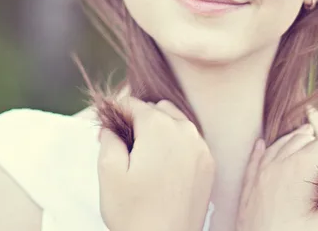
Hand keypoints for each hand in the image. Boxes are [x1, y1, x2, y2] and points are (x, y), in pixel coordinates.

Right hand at [97, 97, 215, 230]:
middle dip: (140, 119)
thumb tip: (110, 127)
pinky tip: (164, 165)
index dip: (117, 112)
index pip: (134, 104)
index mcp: (159, 127)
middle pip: (157, 109)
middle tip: (124, 144)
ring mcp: (201, 147)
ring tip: (144, 154)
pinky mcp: (209, 164)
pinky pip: (191, 140)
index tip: (108, 126)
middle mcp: (185, 130)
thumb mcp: (108, 173)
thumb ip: (108, 140)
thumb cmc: (134, 213)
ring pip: (177, 121)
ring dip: (160, 129)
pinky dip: (177, 144)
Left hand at [236, 124, 317, 230]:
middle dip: (315, 143)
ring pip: (277, 145)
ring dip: (292, 140)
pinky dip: (260, 150)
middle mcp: (277, 164)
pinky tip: (260, 144)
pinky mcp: (248, 187)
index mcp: (299, 169)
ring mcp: (260, 174)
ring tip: (304, 136)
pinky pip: (254, 160)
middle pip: (300, 140)